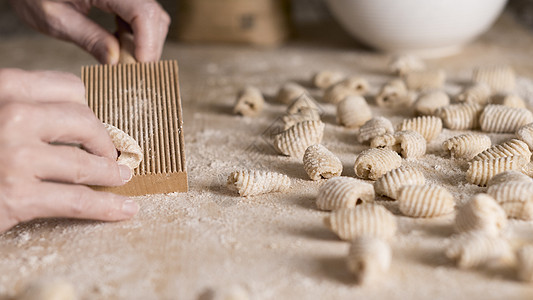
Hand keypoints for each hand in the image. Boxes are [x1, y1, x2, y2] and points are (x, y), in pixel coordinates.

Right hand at [0, 69, 137, 232]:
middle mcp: (11, 116)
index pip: (69, 88)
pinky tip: (124, 209)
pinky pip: (78, 200)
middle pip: (85, 121)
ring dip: (111, 172)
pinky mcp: (18, 197)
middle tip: (111, 152)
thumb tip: (78, 116)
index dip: (89, 108)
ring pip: (86, 162)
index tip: (96, 124)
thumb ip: (24, 108)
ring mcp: (15, 156)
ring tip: (121, 176)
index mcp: (5, 88)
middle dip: (104, 140)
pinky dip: (108, 207)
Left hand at [9, 0, 170, 63]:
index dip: (147, 41)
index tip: (140, 66)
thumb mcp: (55, 18)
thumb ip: (88, 38)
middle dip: (148, 46)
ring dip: (145, 42)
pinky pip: (141, 15)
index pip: (143, 12)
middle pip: (154, 16)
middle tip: (132, 71)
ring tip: (125, 61)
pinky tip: (120, 46)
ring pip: (153, 17)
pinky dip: (137, 34)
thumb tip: (116, 62)